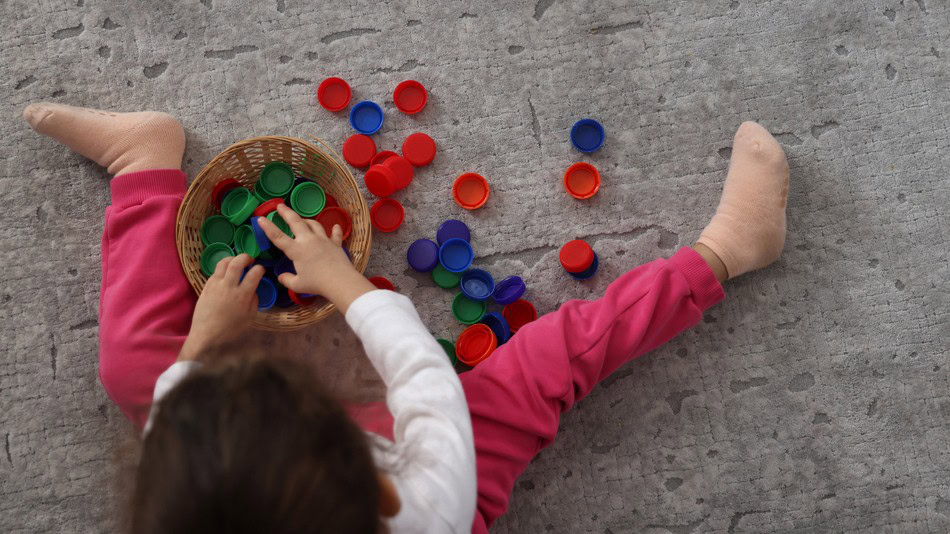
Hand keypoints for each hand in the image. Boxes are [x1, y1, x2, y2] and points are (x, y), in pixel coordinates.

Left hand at [179, 254, 263, 360]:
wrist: (207, 335)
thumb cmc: (231, 329)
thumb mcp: (250, 317)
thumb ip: (254, 300)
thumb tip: (252, 289)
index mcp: (243, 295)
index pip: (255, 273)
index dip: (260, 269)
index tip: (261, 270)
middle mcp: (229, 286)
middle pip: (237, 262)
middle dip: (246, 257)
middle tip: (250, 260)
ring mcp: (216, 284)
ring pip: (224, 262)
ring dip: (232, 259)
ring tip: (236, 262)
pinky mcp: (206, 286)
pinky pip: (215, 271)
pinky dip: (223, 269)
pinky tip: (226, 274)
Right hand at [257, 204, 375, 313]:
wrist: (340, 281)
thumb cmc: (317, 284)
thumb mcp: (297, 285)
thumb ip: (287, 280)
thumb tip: (281, 277)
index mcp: (296, 250)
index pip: (278, 237)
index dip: (268, 227)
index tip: (260, 218)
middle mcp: (308, 240)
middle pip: (296, 222)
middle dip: (286, 212)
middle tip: (280, 206)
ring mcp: (323, 240)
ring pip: (314, 224)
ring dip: (307, 220)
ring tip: (303, 220)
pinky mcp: (335, 243)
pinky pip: (335, 234)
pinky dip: (335, 230)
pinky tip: (335, 226)